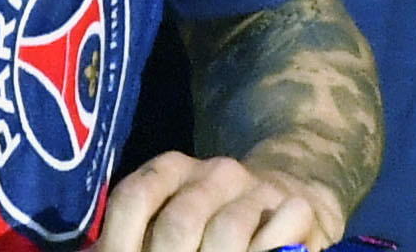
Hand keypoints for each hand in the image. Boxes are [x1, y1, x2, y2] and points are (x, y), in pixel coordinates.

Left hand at [97, 154, 346, 251]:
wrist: (285, 191)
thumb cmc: (209, 220)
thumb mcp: (165, 220)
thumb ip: (131, 239)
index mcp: (171, 171)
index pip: (134, 196)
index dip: (118, 242)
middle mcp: (213, 172)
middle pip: (179, 223)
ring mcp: (258, 187)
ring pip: (228, 231)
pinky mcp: (297, 204)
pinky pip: (281, 225)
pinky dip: (265, 249)